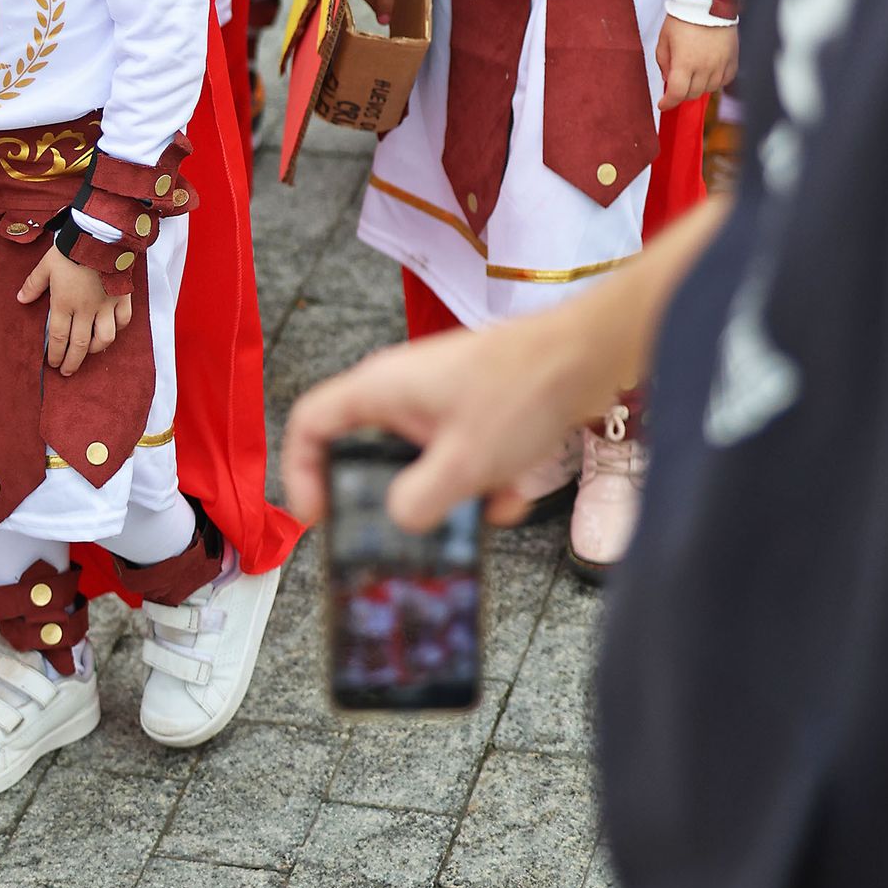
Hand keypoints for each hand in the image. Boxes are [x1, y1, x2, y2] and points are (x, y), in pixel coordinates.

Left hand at [17, 245, 129, 376]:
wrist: (101, 237)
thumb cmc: (72, 250)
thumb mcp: (46, 265)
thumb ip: (33, 284)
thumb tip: (20, 299)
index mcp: (64, 303)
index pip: (58, 337)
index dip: (55, 353)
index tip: (52, 363)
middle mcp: (85, 310)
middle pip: (79, 344)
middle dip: (72, 362)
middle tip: (67, 372)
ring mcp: (106, 305)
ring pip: (104, 338)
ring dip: (95, 349)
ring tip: (88, 352)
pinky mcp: (122, 298)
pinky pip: (124, 321)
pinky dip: (118, 329)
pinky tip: (112, 331)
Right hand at [286, 196, 726, 534]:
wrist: (586, 355)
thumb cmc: (521, 391)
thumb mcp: (463, 462)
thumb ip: (419, 501)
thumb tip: (399, 520)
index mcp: (380, 388)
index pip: (310, 422)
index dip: (301, 472)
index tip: (318, 516)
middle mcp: (401, 388)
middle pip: (365, 447)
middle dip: (388, 495)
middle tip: (397, 532)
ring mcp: (438, 396)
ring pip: (420, 458)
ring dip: (446, 493)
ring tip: (477, 511)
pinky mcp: (472, 406)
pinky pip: (458, 454)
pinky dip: (479, 479)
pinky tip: (511, 493)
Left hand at [656, 14, 737, 112]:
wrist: (708, 2)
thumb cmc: (683, 18)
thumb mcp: (664, 39)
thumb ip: (663, 62)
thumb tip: (668, 78)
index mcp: (685, 62)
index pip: (677, 93)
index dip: (668, 102)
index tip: (663, 104)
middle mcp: (705, 67)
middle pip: (693, 94)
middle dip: (681, 94)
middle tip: (677, 85)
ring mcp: (721, 65)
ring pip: (710, 90)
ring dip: (699, 87)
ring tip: (693, 75)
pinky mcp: (733, 60)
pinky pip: (726, 80)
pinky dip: (716, 81)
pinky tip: (709, 73)